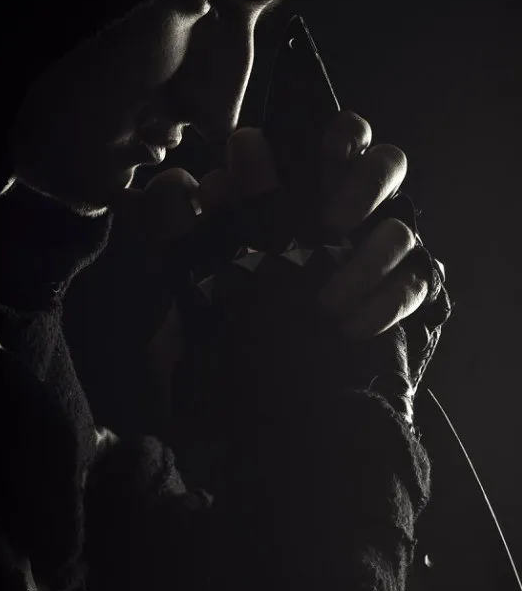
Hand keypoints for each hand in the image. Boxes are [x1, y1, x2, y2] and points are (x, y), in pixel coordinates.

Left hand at [124, 111, 448, 430]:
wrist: (271, 442)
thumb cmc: (224, 367)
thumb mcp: (184, 305)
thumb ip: (175, 244)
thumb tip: (172, 182)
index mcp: (287, 210)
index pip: (304, 148)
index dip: (297, 148)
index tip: (252, 181)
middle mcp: (340, 224)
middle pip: (376, 159)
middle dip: (356, 178)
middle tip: (327, 221)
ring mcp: (378, 261)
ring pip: (400, 222)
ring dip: (369, 254)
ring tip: (327, 302)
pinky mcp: (409, 302)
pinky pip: (417, 282)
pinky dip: (385, 302)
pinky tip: (350, 329)